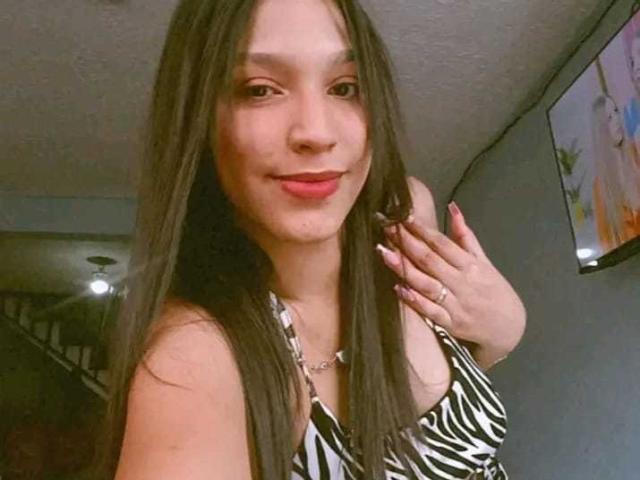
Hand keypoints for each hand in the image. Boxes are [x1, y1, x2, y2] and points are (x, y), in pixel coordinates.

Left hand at [376, 197, 525, 359]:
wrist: (509, 328)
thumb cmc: (494, 290)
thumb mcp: (484, 261)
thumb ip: (465, 237)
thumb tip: (453, 209)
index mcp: (471, 265)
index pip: (442, 243)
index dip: (421, 229)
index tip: (402, 216)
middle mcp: (462, 283)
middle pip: (430, 260)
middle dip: (406, 243)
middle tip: (385, 228)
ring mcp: (456, 304)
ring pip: (426, 284)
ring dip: (404, 268)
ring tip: (384, 253)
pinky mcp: (450, 324)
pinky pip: (430, 311)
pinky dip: (414, 300)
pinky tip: (398, 288)